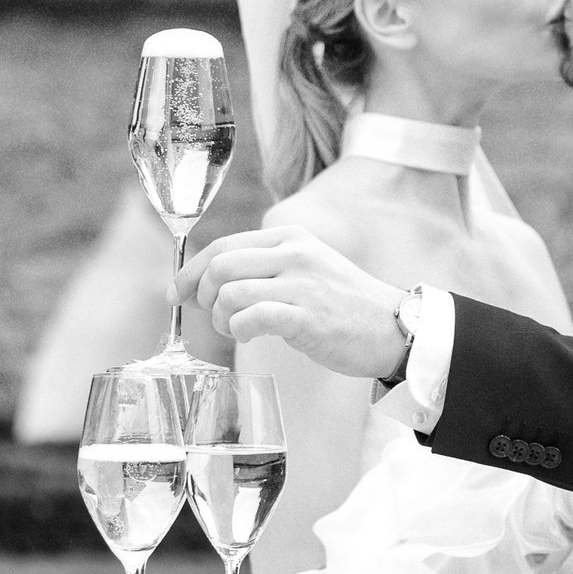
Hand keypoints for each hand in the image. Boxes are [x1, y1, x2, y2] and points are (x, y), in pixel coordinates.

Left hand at [176, 226, 410, 378]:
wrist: (395, 328)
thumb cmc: (345, 306)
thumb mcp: (307, 268)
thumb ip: (266, 267)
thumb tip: (210, 283)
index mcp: (290, 237)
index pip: (224, 245)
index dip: (192, 271)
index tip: (178, 293)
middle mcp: (294, 253)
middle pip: (220, 266)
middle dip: (203, 296)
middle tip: (212, 318)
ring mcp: (301, 283)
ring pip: (229, 293)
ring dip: (220, 319)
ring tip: (236, 331)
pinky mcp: (307, 316)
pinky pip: (250, 318)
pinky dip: (239, 330)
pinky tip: (251, 336)